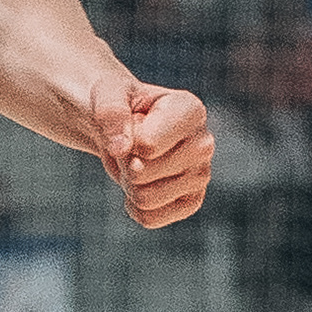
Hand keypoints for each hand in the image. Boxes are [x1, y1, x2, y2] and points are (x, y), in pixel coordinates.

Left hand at [90, 72, 210, 228]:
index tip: (131, 124)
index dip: (124, 140)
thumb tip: (121, 147)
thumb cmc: (119, 104)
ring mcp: (201, 175)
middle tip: (130, 146)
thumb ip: (111, 112)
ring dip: (128, 183)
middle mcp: (204, 143)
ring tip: (137, 161)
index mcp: (191, 111)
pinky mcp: (192, 201)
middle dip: (124, 163)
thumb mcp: (108, 93)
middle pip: (142, 174)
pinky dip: (134, 206)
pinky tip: (141, 184)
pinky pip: (150, 218)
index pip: (146, 145)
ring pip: (145, 199)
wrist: (124, 126)